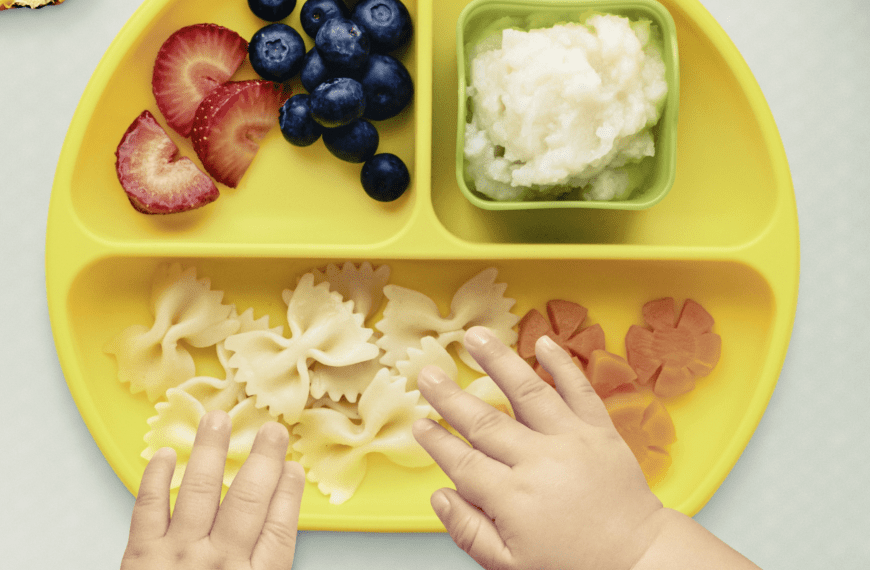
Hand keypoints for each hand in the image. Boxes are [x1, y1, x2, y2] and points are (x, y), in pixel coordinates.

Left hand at [121, 410, 304, 569]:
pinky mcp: (140, 558)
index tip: (294, 468)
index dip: (290, 493)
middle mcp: (220, 563)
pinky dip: (155, 480)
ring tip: (218, 419)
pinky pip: (148, 509)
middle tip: (272, 430)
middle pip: (250, 500)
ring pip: (201, 492)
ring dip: (211, 452)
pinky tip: (164, 456)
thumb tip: (279, 541)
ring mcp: (178, 557)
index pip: (281, 527)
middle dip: (264, 460)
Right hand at [412, 327, 665, 569]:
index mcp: (513, 497)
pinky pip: (579, 390)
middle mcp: (539, 461)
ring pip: (527, 392)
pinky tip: (543, 343)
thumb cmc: (575, 565)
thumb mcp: (511, 565)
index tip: (418, 424)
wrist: (637, 560)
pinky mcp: (599, 431)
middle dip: (450, 396)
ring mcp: (571, 440)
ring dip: (498, 361)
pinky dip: (561, 364)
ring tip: (475, 338)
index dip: (436, 441)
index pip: (462, 461)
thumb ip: (470, 531)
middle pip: (484, 421)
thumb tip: (440, 497)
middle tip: (428, 373)